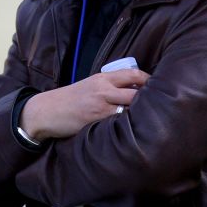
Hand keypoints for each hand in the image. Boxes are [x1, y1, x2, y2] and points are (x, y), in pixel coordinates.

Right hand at [19, 68, 149, 140]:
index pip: (133, 74)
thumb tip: (134, 91)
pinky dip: (127, 126)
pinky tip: (134, 132)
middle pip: (136, 93)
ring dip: (141, 116)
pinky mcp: (95, 120)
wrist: (46, 110)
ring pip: (129, 109)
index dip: (149, 81)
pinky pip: (117, 123)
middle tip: (160, 108)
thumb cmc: (69, 99)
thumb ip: (109, 86)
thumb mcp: (89, 85)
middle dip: (150, 101)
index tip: (159, 88)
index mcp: (101, 78)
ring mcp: (99, 106)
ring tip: (151, 121)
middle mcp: (102, 89)